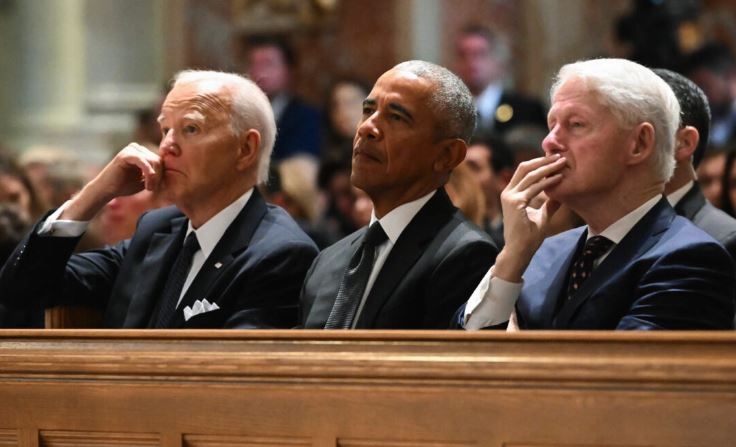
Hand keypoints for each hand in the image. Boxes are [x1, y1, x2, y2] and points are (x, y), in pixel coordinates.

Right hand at [62, 143, 163, 220]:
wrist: (106, 190)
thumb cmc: (125, 186)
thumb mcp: (146, 180)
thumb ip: (157, 175)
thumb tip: (173, 174)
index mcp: (142, 152)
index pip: (161, 160)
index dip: (162, 174)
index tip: (158, 187)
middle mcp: (137, 147)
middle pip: (159, 160)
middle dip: (159, 176)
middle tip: (153, 189)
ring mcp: (131, 149)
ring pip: (154, 161)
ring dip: (154, 177)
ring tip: (149, 188)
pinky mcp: (126, 154)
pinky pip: (144, 161)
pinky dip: (148, 173)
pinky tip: (148, 185)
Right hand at [493, 154, 565, 281]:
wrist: (519, 251)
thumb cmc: (528, 237)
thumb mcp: (541, 216)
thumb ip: (549, 205)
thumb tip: (560, 195)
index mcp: (510, 194)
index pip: (523, 171)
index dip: (538, 163)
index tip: (554, 159)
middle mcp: (508, 193)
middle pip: (524, 167)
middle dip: (543, 160)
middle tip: (560, 156)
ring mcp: (510, 197)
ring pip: (531, 175)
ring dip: (548, 167)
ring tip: (562, 163)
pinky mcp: (515, 203)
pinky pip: (535, 188)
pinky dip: (548, 181)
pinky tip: (559, 178)